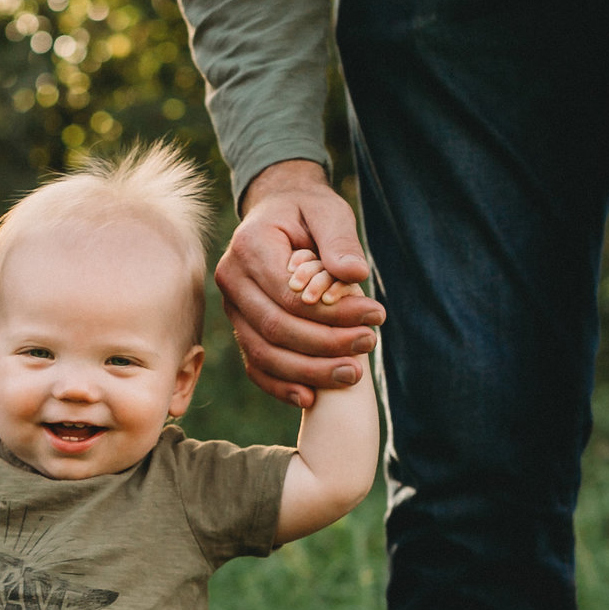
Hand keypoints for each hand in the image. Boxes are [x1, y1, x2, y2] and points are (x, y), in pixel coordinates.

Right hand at [219, 160, 383, 407]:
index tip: (376, 315)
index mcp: (249, 248)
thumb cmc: (307, 212)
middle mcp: (231, 281)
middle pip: (275, 328)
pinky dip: (280, 385)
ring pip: (262, 353)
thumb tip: (355, 275)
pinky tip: (312, 397)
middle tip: (369, 344)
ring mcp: (232, 308)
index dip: (333, 313)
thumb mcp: (328, 212)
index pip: (290, 295)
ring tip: (352, 374)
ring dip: (308, 371)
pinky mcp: (240, 328)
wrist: (278, 213)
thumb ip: (339, 240)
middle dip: (325, 344)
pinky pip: (255, 365)